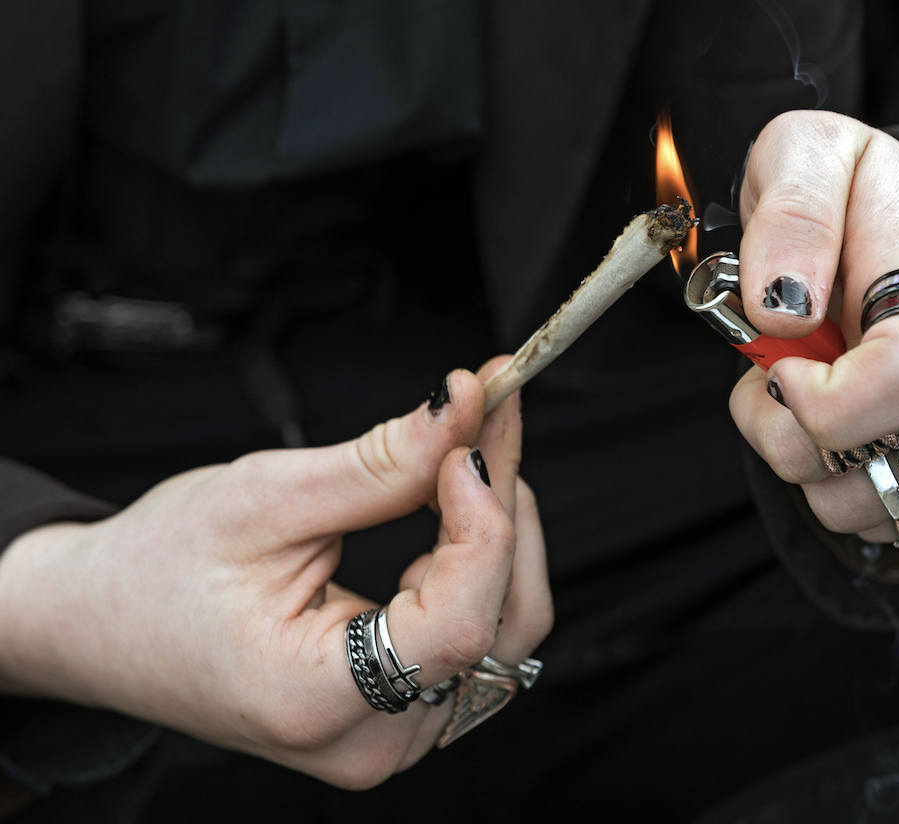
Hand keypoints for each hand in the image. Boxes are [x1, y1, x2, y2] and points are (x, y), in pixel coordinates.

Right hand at [0, 360, 551, 787]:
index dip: (486, 522)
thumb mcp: (263, 500)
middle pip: (501, 624)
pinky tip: (454, 503)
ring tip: (467, 451)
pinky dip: (479, 559)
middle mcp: (372, 740)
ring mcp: (393, 733)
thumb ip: (381, 464)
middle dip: (504, 508)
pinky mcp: (402, 709)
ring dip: (502, 531)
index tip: (472, 435)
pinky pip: (479, 634)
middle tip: (488, 412)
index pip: (460, 625)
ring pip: (506, 630)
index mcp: (318, 701)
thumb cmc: (156, 572)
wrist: (103, 626)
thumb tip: (468, 404)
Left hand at [729, 111, 898, 543]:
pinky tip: (861, 428)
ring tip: (818, 394)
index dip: (823, 403)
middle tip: (776, 376)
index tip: (783, 368)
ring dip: (811, 464)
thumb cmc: (863, 197)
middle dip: (786, 436)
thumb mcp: (808, 155)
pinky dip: (856, 490)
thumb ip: (791, 213)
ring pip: (871, 505)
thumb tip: (782, 310)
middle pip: (873, 462)